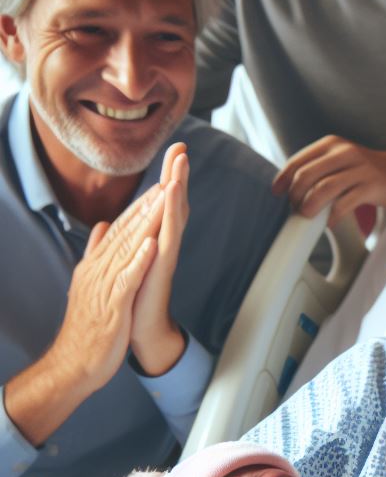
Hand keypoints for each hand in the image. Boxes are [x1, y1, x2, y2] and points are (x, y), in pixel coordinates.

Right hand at [5, 185, 164, 445]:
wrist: (76, 362)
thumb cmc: (90, 326)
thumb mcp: (92, 283)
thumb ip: (98, 253)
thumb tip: (104, 227)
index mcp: (98, 265)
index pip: (122, 229)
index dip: (141, 206)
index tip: (160, 184)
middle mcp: (100, 269)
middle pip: (127, 231)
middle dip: (147, 204)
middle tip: (168, 178)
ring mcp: (105, 285)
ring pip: (129, 248)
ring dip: (146, 223)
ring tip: (163, 200)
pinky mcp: (113, 304)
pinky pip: (127, 279)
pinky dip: (139, 260)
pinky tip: (152, 244)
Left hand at [130, 143, 189, 375]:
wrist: (140, 329)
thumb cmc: (135, 300)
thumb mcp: (125, 263)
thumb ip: (122, 241)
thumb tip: (113, 223)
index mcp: (153, 239)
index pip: (161, 202)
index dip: (166, 177)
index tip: (171, 153)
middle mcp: (164, 241)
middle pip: (172, 201)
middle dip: (176, 173)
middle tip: (181, 147)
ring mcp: (166, 251)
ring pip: (174, 211)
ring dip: (178, 184)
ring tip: (182, 160)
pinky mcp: (164, 262)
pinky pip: (170, 231)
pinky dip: (172, 210)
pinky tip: (173, 192)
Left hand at [272, 137, 385, 227]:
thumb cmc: (363, 170)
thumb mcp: (339, 159)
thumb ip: (317, 168)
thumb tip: (288, 189)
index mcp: (331, 144)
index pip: (298, 160)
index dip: (283, 179)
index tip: (277, 194)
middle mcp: (344, 152)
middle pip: (307, 174)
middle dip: (296, 195)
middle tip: (296, 209)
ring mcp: (360, 168)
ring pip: (325, 188)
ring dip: (311, 205)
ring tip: (307, 216)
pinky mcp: (372, 185)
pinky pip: (345, 202)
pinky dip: (332, 215)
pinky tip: (329, 222)